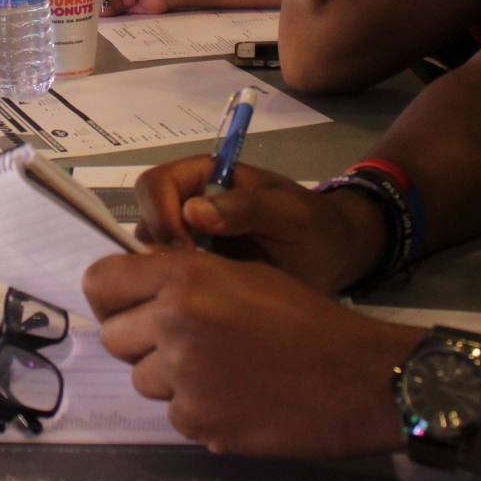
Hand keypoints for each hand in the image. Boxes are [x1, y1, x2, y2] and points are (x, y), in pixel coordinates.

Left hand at [83, 252, 410, 457]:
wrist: (357, 375)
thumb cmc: (306, 318)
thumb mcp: (243, 274)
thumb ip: (186, 277)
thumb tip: (139, 290)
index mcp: (184, 277)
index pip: (101, 281)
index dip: (111, 295)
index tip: (125, 306)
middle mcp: (173, 322)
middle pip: (115, 337)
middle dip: (142, 341)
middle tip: (185, 342)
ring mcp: (183, 377)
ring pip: (144, 379)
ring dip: (171, 377)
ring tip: (223, 369)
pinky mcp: (199, 422)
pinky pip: (175, 414)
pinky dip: (198, 409)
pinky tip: (238, 397)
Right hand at [131, 155, 384, 292]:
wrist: (336, 257)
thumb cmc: (316, 226)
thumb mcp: (289, 213)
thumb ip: (246, 207)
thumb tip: (192, 211)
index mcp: (205, 176)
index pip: (155, 183)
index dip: (160, 214)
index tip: (186, 250)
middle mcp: (189, 203)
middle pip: (144, 217)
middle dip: (159, 248)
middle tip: (191, 278)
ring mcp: (191, 238)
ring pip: (149, 250)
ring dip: (165, 271)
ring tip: (199, 294)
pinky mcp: (197, 270)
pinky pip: (168, 276)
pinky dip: (175, 289)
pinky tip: (202, 304)